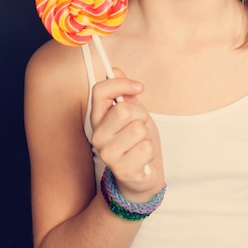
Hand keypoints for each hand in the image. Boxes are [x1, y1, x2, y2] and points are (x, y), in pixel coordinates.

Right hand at [90, 69, 164, 201]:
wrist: (142, 178)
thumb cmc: (136, 142)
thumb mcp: (133, 113)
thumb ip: (124, 93)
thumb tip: (115, 69)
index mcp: (97, 119)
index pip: (100, 91)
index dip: (121, 84)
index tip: (139, 87)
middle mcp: (98, 136)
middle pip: (124, 110)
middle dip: (141, 114)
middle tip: (141, 125)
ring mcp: (108, 154)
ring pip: (138, 129)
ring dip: (147, 135)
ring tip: (141, 144)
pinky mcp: (122, 170)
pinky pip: (146, 148)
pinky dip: (150, 151)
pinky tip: (144, 159)